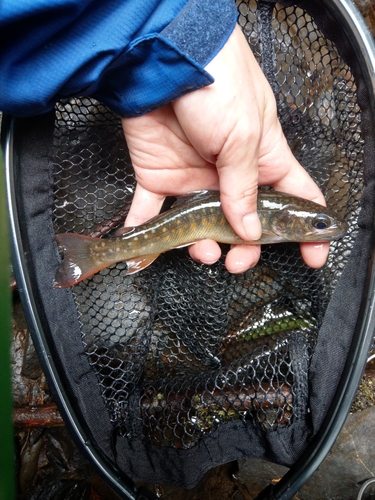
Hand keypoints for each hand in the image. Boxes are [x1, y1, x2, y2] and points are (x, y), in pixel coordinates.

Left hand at [121, 24, 328, 272]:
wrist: (161, 61)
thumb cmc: (216, 83)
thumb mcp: (243, 137)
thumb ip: (244, 188)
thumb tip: (249, 231)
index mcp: (263, 159)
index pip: (294, 199)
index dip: (305, 231)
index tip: (312, 256)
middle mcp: (230, 173)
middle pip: (245, 223)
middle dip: (245, 249)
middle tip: (238, 261)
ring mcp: (194, 177)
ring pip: (202, 226)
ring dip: (202, 246)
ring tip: (201, 251)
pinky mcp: (159, 176)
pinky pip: (150, 210)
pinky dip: (145, 231)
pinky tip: (143, 249)